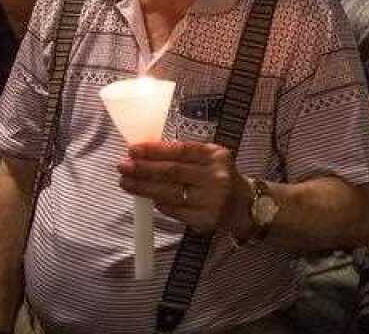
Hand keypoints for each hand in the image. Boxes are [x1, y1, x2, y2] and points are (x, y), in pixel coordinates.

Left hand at [118, 141, 246, 233]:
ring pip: (170, 193)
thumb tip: (147, 155)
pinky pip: (175, 211)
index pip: (181, 150)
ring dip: (144, 188)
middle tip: (123, 167)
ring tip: (126, 182)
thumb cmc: (221, 178)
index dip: (155, 150)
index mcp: (216, 156)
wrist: (245, 205)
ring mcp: (212, 199)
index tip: (133, 150)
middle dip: (143, 169)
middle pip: (172, 172)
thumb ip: (184, 156)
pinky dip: (159, 205)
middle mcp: (216, 176)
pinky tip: (148, 199)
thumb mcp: (210, 159)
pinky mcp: (206, 219)